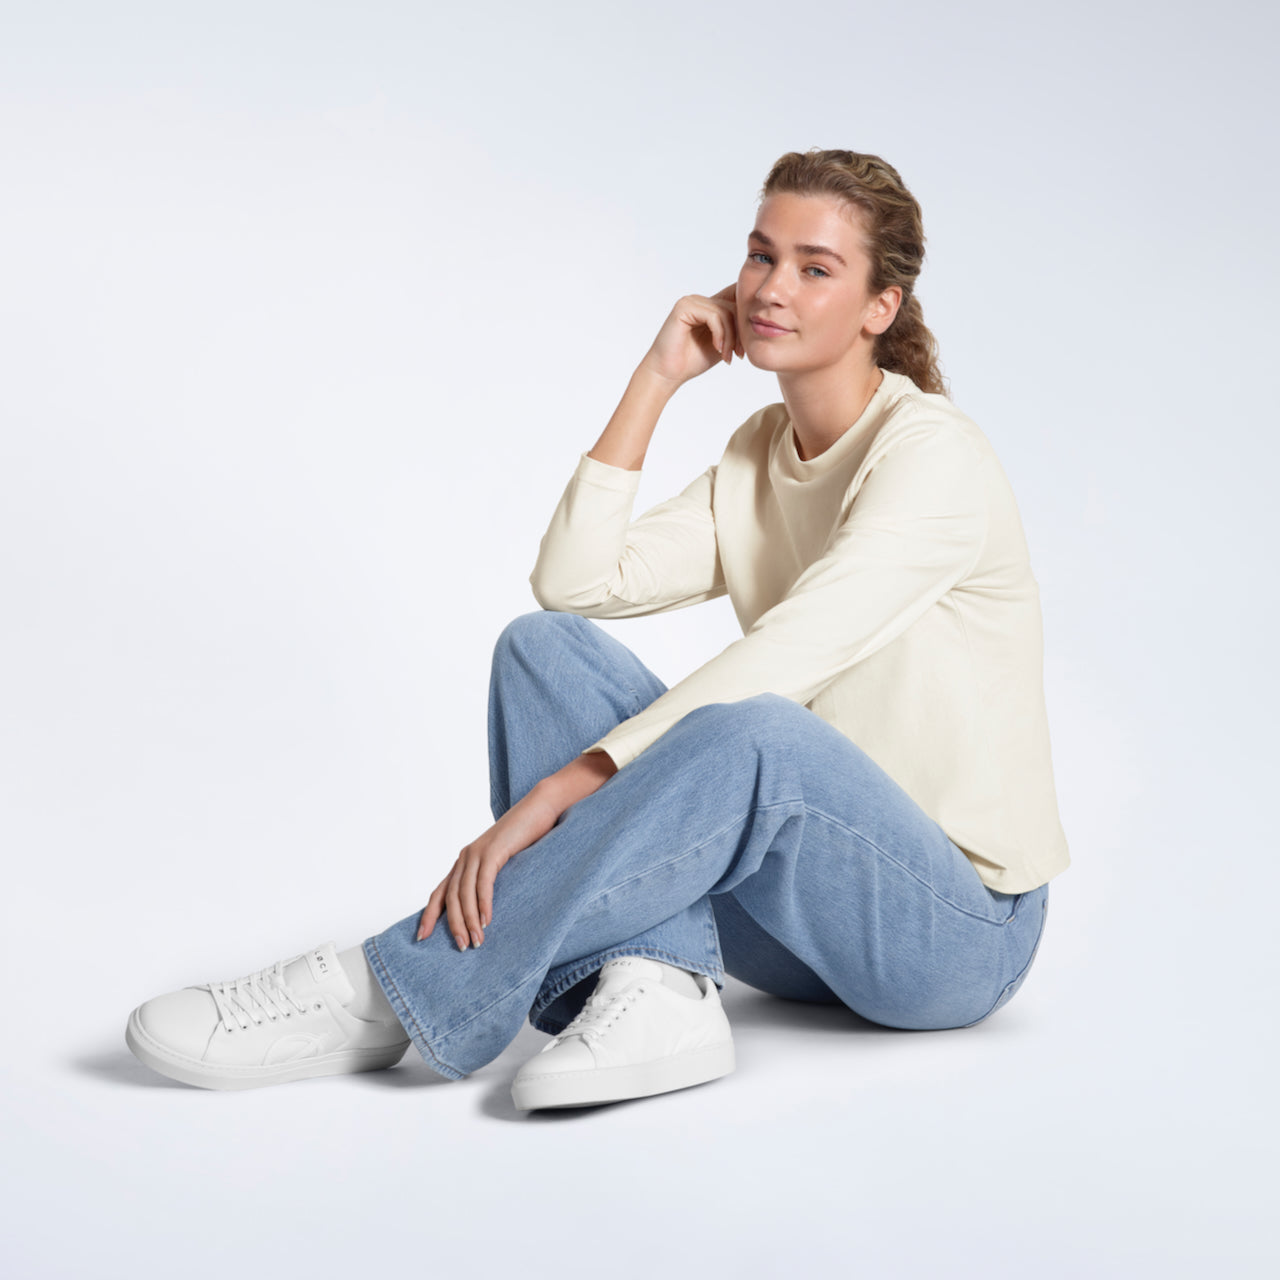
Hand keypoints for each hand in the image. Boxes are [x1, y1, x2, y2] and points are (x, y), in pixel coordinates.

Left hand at [415, 751, 618, 947]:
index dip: (429, 915)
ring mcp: (477, 852)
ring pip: (464, 893)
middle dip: (453, 925)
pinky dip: (483, 904)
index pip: (439, 892)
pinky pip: (483, 883)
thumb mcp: (503, 862)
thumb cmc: (525, 837)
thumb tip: (486, 909)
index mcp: (464, 861)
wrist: (540, 808)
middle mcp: (465, 857)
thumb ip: (490, 879)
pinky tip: (487, 921)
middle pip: (449, 897)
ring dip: (469, 920)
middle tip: (461, 948)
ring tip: (476, 942)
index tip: (422, 938)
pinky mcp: (493, 851)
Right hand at [638, 283, 744, 388]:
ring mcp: (691, 301)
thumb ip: (736, 330)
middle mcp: (700, 300)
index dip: (746, 316)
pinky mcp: (684, 307)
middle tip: (738, 354)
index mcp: (708, 306)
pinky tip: (718, 349)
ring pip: (726, 312)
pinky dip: (721, 334)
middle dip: (740, 333)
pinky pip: (714, 316)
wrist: (668, 373)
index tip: (745, 346)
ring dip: (731, 338)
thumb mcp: (723, 344)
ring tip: (727, 356)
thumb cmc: (692, 361)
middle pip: (734, 306)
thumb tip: (759, 323)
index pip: (735, 298)